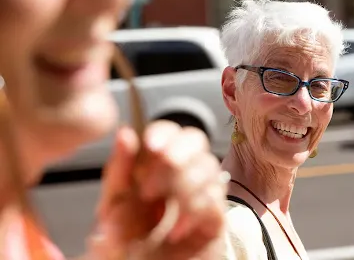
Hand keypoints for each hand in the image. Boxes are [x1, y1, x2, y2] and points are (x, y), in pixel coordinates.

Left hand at [92, 120, 227, 258]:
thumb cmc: (127, 246)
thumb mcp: (113, 208)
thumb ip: (118, 172)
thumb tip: (125, 133)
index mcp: (154, 166)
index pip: (168, 132)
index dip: (164, 132)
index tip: (151, 145)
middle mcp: (182, 174)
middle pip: (196, 139)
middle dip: (177, 155)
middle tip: (152, 188)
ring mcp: (202, 193)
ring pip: (209, 166)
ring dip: (182, 189)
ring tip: (160, 219)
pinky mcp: (216, 216)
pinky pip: (215, 198)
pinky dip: (193, 213)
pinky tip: (177, 232)